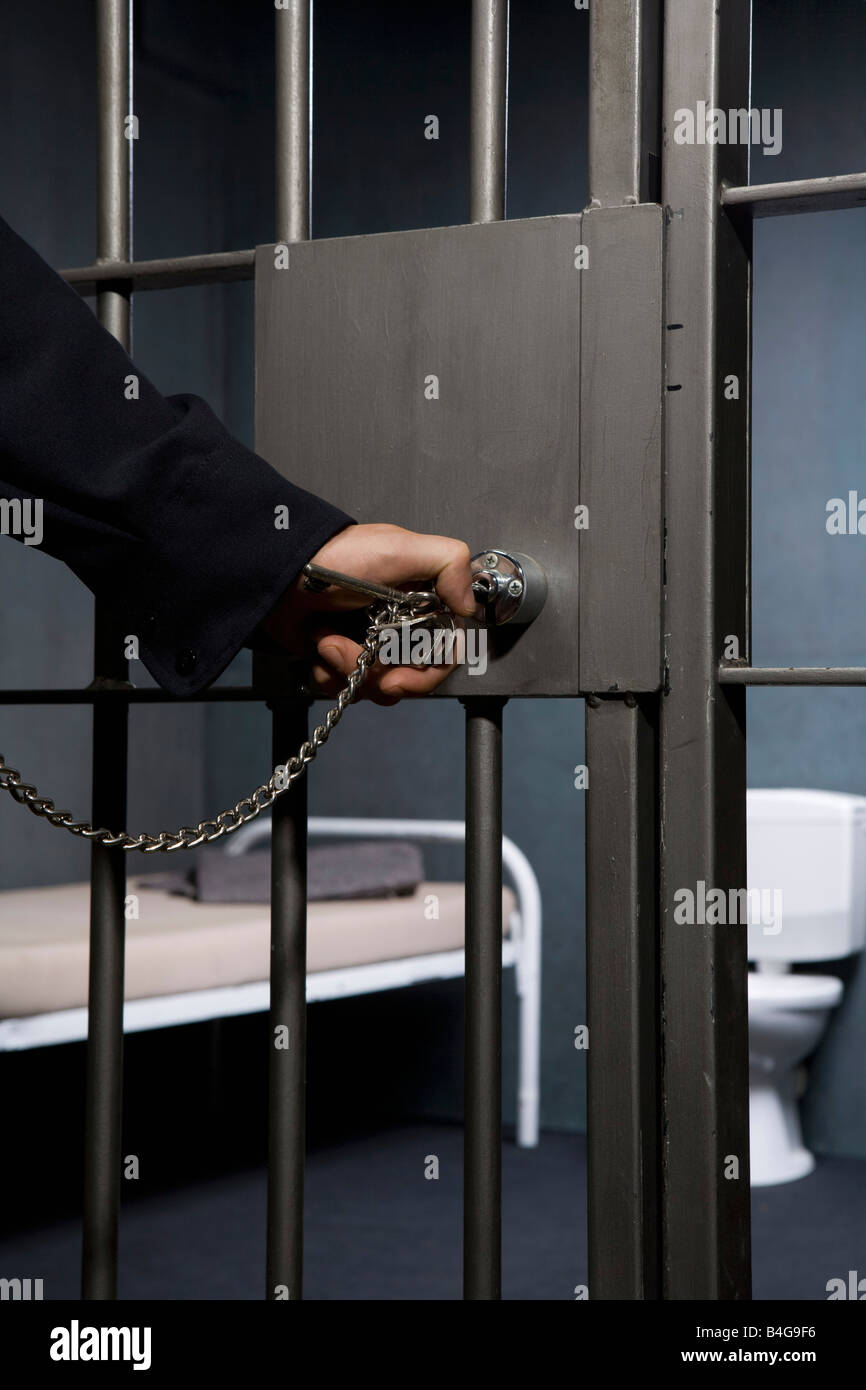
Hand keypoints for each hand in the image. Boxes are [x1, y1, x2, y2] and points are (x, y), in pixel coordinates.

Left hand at [260, 523, 475, 703]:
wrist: (275, 572)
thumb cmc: (332, 556)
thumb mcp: (397, 548)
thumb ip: (447, 563)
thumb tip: (470, 605)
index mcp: (421, 603)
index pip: (444, 654)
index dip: (426, 674)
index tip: (400, 677)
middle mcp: (400, 626)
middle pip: (410, 677)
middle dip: (378, 673)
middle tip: (350, 652)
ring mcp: (369, 644)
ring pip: (376, 687)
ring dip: (348, 670)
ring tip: (325, 640)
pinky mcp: (339, 657)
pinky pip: (344, 686)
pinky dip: (328, 674)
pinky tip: (316, 648)